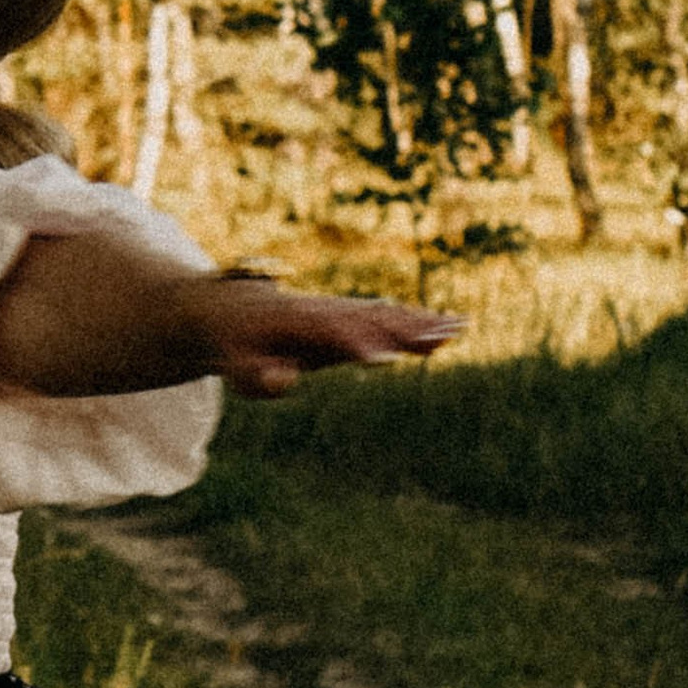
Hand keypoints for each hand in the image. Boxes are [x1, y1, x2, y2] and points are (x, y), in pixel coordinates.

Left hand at [203, 280, 461, 398]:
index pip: (331, 332)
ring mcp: (341, 311)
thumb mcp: (232, 365)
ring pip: (386, 315)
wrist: (229, 307)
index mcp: (296, 323)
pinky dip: (420, 323)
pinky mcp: (352, 317)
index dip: (356, 343)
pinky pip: (390, 318)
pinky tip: (453, 329)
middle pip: (369, 319)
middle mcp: (324, 311)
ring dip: (421, 323)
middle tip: (438, 339)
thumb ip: (254, 378)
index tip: (383, 358)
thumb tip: (281, 380)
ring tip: (457, 328)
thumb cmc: (231, 343)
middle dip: (401, 330)